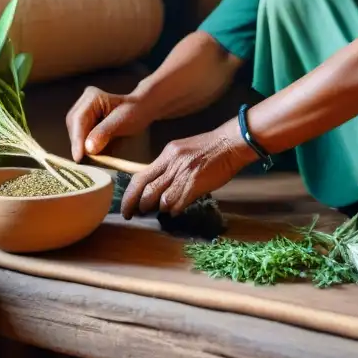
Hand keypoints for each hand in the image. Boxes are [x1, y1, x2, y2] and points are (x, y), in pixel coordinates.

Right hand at [66, 87, 152, 161]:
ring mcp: (83, 110)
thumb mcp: (122, 122)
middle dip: (78, 143)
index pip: (79, 120)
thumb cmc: (135, 112)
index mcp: (92, 97)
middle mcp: (84, 101)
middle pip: (74, 126)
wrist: (141, 110)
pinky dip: (85, 144)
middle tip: (83, 161)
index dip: (77, 140)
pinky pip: (80, 134)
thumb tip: (88, 148)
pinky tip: (92, 151)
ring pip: (75, 132)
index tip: (78, 157)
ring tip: (89, 157)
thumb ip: (104, 133)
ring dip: (81, 145)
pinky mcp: (85, 120)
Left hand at [120, 121, 256, 218]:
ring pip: (161, 199)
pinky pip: (178, 203)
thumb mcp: (182, 152)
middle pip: (146, 190)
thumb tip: (156, 186)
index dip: (129, 195)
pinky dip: (174, 210)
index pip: (140, 177)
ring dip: (159, 208)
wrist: (230, 143)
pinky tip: (176, 210)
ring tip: (162, 211)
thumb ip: (169, 167)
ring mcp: (183, 174)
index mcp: (167, 154)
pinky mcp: (195, 184)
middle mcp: (172, 164)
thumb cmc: (209, 148)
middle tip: (136, 214)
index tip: (126, 207)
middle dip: (138, 206)